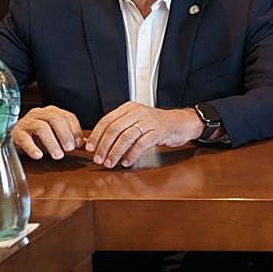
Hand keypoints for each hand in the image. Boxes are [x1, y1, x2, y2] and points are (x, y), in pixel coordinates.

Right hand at [13, 106, 85, 159]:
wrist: (13, 139)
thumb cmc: (37, 138)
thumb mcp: (56, 137)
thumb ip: (71, 139)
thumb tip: (88, 145)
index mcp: (52, 112)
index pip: (68, 117)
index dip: (75, 130)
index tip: (79, 144)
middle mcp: (40, 113)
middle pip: (55, 119)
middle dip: (65, 134)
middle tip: (69, 149)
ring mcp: (26, 122)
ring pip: (41, 127)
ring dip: (51, 142)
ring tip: (58, 155)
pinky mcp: (15, 133)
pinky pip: (24, 138)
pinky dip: (32, 147)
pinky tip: (38, 155)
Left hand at [84, 102, 202, 167]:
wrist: (182, 123)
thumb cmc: (157, 124)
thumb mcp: (136, 122)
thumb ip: (119, 129)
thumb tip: (98, 143)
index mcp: (129, 108)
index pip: (107, 120)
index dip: (97, 135)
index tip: (90, 148)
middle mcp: (138, 112)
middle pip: (114, 129)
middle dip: (104, 146)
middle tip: (98, 159)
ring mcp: (149, 121)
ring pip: (126, 137)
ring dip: (115, 152)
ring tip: (110, 163)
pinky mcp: (159, 131)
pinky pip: (141, 144)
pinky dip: (132, 154)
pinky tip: (126, 161)